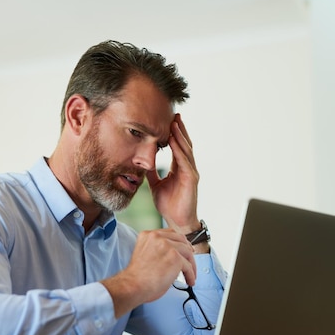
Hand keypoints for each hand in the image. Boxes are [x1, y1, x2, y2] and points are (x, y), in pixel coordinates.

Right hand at [101, 228, 195, 317]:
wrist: (133, 285)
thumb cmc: (136, 276)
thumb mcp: (143, 253)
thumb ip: (156, 249)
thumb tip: (172, 255)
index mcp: (148, 235)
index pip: (170, 233)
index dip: (179, 242)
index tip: (183, 249)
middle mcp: (158, 237)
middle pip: (181, 239)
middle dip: (188, 251)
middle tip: (190, 261)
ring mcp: (167, 246)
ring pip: (187, 252)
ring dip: (191, 265)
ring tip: (191, 275)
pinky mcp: (175, 258)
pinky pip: (188, 266)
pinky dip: (191, 275)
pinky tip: (189, 281)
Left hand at [145, 114, 200, 232]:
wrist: (176, 222)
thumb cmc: (169, 204)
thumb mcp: (156, 185)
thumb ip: (152, 173)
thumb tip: (143, 163)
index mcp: (179, 168)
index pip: (177, 146)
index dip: (174, 133)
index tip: (168, 119)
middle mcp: (187, 168)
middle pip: (184, 143)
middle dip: (179, 128)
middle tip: (174, 113)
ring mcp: (190, 173)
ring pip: (186, 150)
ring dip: (180, 135)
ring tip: (174, 122)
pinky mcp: (191, 180)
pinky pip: (184, 162)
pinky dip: (179, 150)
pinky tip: (173, 140)